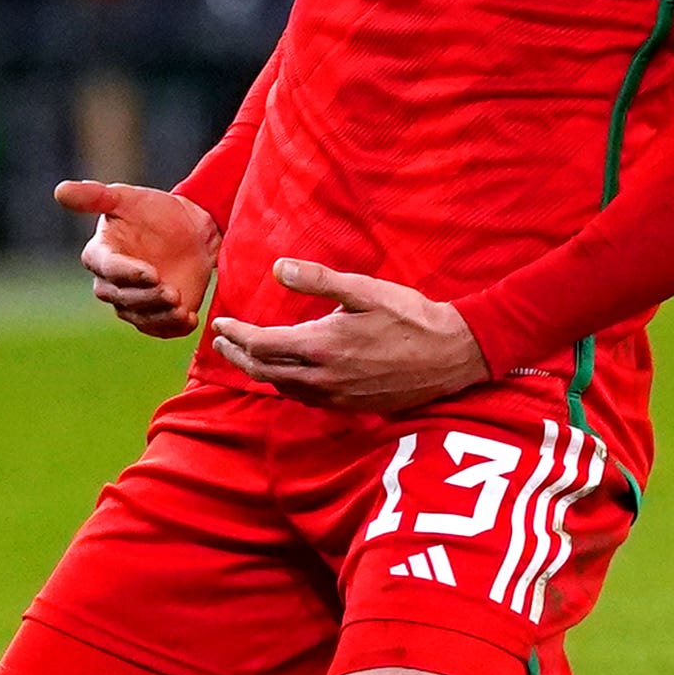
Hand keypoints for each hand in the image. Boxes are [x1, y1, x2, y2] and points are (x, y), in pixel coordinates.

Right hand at [54, 179, 218, 337]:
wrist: (191, 229)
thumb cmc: (154, 210)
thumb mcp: (126, 197)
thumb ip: (94, 196)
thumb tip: (59, 190)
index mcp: (99, 255)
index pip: (108, 269)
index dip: (128, 273)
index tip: (151, 273)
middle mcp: (111, 284)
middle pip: (122, 298)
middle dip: (146, 297)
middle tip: (171, 292)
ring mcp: (134, 302)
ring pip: (139, 317)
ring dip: (159, 316)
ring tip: (181, 309)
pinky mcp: (156, 315)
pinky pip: (160, 329)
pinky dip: (173, 328)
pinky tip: (188, 319)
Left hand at [209, 259, 488, 413]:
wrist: (452, 355)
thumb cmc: (410, 317)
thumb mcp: (364, 289)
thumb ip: (318, 280)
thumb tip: (278, 269)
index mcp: (322, 346)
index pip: (261, 345)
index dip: (236, 334)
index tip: (222, 323)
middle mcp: (323, 378)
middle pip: (263, 372)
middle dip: (238, 356)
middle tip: (222, 341)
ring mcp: (337, 396)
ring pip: (282, 389)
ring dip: (259, 372)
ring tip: (247, 355)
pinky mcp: (351, 405)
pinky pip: (305, 399)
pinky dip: (284, 385)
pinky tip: (286, 374)